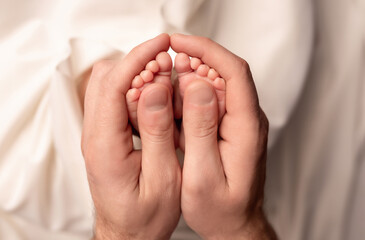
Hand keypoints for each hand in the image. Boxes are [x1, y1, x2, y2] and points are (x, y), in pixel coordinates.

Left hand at [81, 34, 180, 239]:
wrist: (128, 234)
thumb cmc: (145, 216)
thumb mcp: (162, 178)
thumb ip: (158, 132)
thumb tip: (157, 89)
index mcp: (105, 146)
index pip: (112, 86)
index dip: (138, 58)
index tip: (162, 45)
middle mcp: (95, 136)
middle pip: (106, 79)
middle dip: (139, 62)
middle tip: (170, 63)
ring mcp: (98, 134)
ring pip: (109, 85)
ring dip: (138, 74)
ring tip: (167, 79)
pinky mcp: (107, 135)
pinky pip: (116, 100)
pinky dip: (137, 89)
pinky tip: (158, 97)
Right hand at [171, 34, 276, 238]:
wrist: (235, 225)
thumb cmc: (221, 209)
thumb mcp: (204, 175)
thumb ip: (200, 130)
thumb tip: (195, 86)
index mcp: (246, 127)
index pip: (234, 71)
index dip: (206, 50)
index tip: (178, 42)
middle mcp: (246, 119)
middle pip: (223, 73)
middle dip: (192, 60)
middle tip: (161, 63)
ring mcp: (237, 122)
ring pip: (212, 86)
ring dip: (185, 78)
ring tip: (159, 84)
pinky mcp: (227, 128)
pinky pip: (207, 102)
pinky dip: (186, 97)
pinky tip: (168, 104)